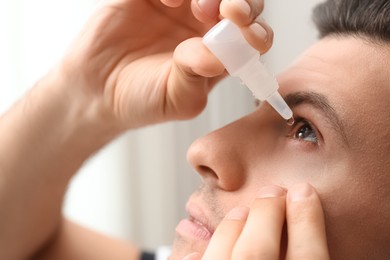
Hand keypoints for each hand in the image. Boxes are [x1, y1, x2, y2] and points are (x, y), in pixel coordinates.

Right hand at [54, 0, 272, 129]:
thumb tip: (216, 56)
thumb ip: (197, 76)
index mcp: (220, 55)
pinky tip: (168, 0)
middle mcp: (205, 28)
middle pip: (240, 1)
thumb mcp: (177, 99)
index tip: (250, 34)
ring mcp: (180, 7)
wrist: (98, 89)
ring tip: (199, 8)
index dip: (257, 31)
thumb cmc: (142, 99)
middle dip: (242, 2)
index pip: (252, 36)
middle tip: (230, 11)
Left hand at [184, 183, 329, 258]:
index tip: (304, 192)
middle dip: (266, 214)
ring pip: (224, 259)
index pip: (308, 258)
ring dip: (232, 230)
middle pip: (258, 252)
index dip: (307, 220)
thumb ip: (312, 254)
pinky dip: (196, 257)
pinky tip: (195, 248)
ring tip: (241, 212)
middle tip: (274, 191)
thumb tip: (324, 228)